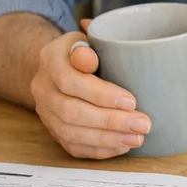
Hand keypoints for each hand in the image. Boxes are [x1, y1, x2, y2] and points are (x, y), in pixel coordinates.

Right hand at [31, 29, 150, 158]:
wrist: (57, 66)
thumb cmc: (84, 50)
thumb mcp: (88, 37)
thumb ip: (93, 38)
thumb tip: (91, 38)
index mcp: (51, 60)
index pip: (71, 81)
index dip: (102, 94)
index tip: (132, 101)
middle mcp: (43, 88)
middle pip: (72, 112)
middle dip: (111, 121)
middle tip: (144, 124)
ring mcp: (46, 113)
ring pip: (72, 133)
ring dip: (108, 139)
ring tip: (138, 138)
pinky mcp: (54, 131)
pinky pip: (74, 147)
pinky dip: (99, 150)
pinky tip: (122, 146)